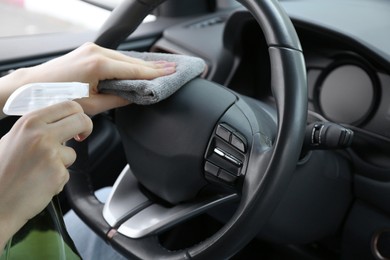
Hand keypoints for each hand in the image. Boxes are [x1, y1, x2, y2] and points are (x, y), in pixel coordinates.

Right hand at [0, 101, 91, 247]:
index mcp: (29, 122)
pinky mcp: (58, 173)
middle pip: (81, 120)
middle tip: (81, 137)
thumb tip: (60, 122)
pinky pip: (66, 174)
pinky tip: (39, 184)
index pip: (68, 106)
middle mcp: (41, 134)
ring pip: (72, 153)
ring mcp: (51, 153)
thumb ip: (37, 129)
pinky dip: (56, 181)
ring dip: (62, 164)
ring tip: (39, 173)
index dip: (78, 115)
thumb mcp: (14, 139)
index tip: (77, 124)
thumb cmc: (2, 174)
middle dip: (86, 129)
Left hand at [30, 42, 176, 114]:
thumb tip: (133, 96)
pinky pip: (114, 56)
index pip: (135, 70)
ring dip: (141, 64)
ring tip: (159, 68)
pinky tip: (137, 66)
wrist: (33, 87)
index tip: (171, 71)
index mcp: (99, 65)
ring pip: (124, 57)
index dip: (155, 73)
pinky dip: (127, 63)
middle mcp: (96, 52)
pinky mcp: (88, 51)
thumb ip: (117, 99)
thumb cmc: (57, 98)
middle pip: (132, 60)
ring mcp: (91, 49)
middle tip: (172, 67)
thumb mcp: (91, 105)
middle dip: (152, 66)